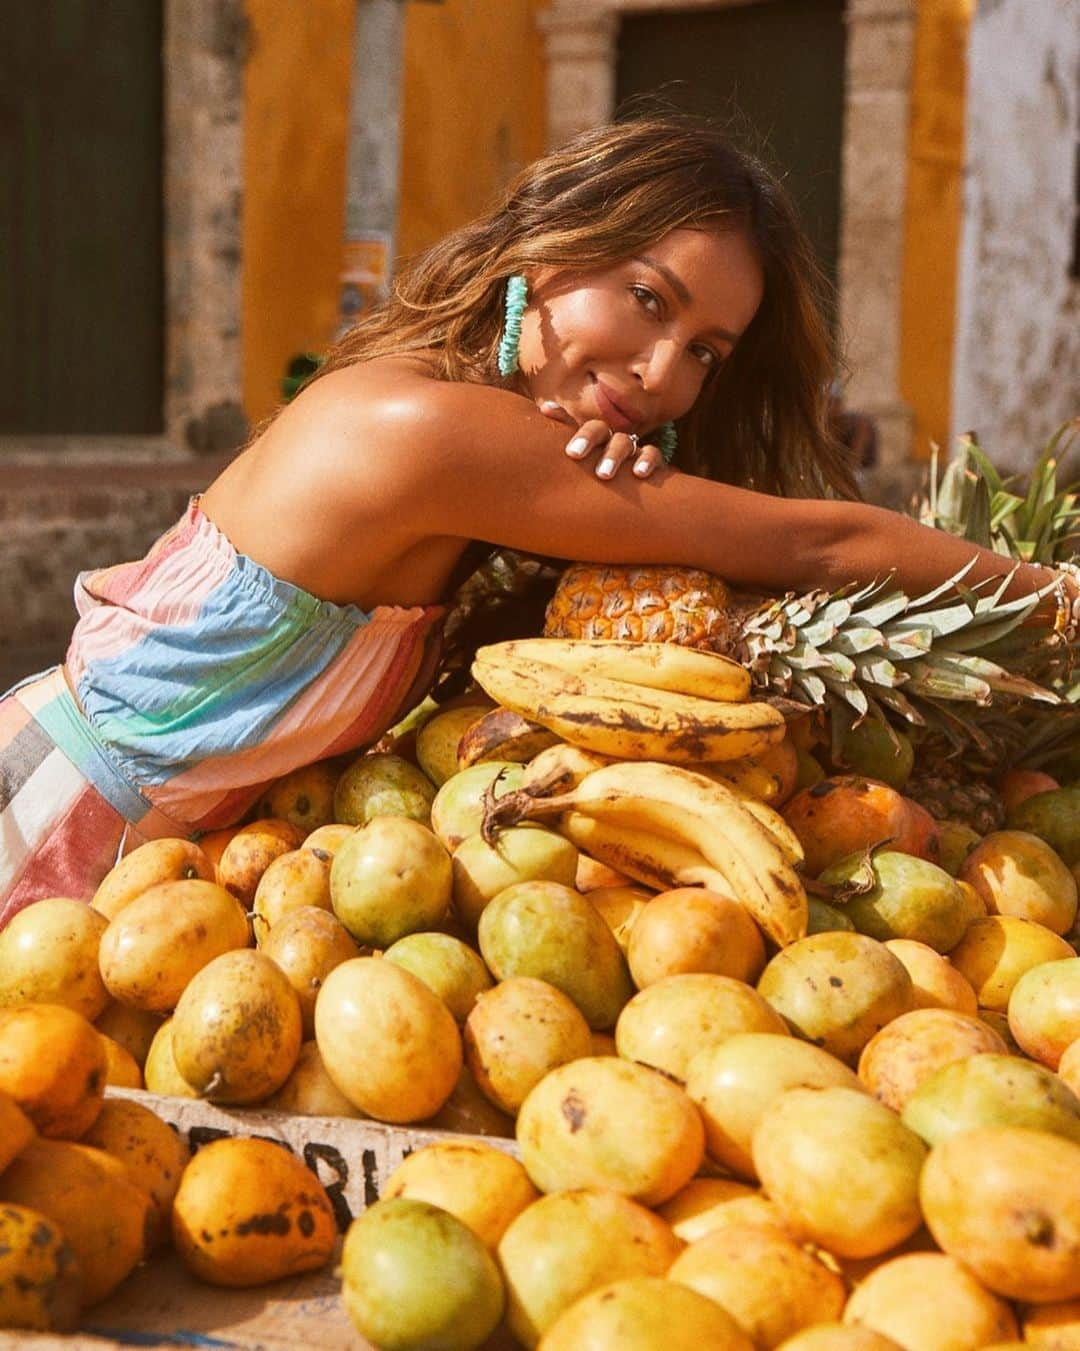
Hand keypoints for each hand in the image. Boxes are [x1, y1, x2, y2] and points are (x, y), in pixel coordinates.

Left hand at [538, 401, 664, 478]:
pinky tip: (640, 474)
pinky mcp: (652, 461)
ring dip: (614, 456)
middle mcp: (612, 438)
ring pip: (625, 443)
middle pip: (600, 429)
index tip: (556, 430)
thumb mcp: (580, 458)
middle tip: (572, 454)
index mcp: (594, 437)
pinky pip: (653, 455)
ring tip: (602, 475)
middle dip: (588, 439)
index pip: (582, 426)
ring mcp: (633, 448)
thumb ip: (562, 435)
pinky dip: (647, 461)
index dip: (569, 424)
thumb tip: (546, 409)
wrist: (634, 488)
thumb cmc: (598, 472)